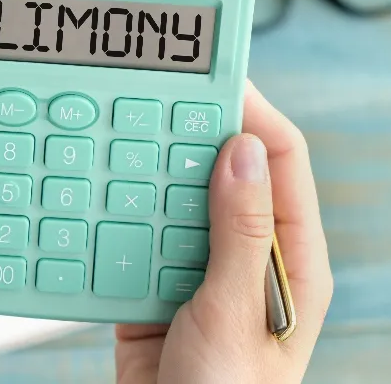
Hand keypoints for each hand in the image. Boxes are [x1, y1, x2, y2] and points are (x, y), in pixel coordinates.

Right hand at [115, 81, 332, 382]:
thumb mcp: (235, 315)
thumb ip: (239, 233)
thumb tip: (240, 151)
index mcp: (291, 259)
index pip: (281, 161)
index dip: (252, 112)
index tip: (217, 75)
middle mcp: (248, 257)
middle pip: (224, 170)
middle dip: (191, 132)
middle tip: (155, 96)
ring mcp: (200, 271)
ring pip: (176, 197)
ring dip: (149, 169)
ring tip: (122, 135)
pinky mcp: (157, 289)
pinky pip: (138, 235)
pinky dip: (118, 213)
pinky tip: (99, 196)